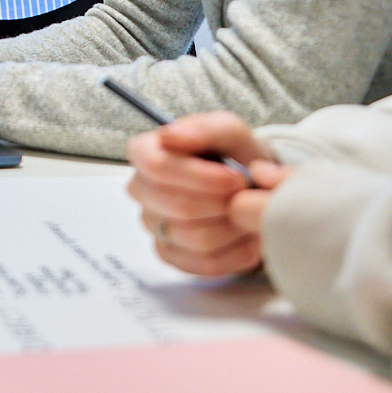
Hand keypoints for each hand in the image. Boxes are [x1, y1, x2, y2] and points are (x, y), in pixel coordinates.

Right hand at [124, 113, 289, 277]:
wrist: (249, 186)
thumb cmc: (233, 155)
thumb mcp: (228, 131)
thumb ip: (202, 129)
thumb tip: (169, 136)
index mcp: (144, 152)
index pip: (156, 167)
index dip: (200, 177)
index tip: (236, 178)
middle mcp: (141, 189)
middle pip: (177, 206)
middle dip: (223, 203)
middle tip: (248, 196)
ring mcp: (153, 225)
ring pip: (194, 238)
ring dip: (234, 227)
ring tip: (250, 213)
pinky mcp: (171, 255)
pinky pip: (204, 263)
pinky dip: (236, 252)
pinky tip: (246, 236)